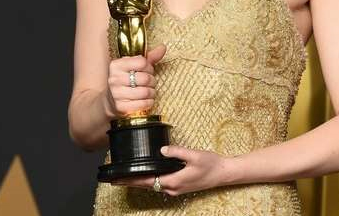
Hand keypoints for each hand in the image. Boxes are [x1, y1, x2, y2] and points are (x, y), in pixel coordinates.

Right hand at [105, 44, 165, 116]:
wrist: (110, 101)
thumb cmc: (126, 80)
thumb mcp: (134, 66)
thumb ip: (149, 58)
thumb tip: (163, 47)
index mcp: (116, 65)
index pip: (142, 62)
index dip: (149, 67)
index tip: (147, 70)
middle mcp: (114, 79)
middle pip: (145, 78)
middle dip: (152, 81)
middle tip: (150, 82)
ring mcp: (116, 94)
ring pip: (146, 92)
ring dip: (152, 92)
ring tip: (149, 91)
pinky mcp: (121, 107)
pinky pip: (144, 104)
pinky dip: (149, 102)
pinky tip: (146, 100)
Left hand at [112, 146, 233, 195]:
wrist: (223, 174)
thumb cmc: (210, 164)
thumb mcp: (194, 155)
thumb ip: (177, 152)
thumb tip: (162, 150)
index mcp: (173, 181)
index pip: (147, 181)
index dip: (131, 180)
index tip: (118, 179)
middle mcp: (172, 188)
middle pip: (147, 185)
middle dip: (131, 182)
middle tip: (115, 179)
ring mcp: (175, 189)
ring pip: (153, 186)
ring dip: (140, 182)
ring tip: (127, 177)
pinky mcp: (179, 187)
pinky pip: (159, 185)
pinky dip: (149, 181)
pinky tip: (146, 176)